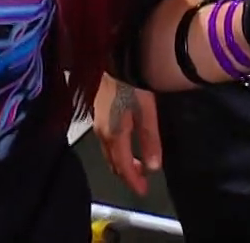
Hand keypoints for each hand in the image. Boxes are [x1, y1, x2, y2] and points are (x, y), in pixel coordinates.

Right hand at [92, 77, 161, 196]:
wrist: (112, 57)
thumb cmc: (132, 82)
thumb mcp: (146, 110)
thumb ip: (149, 139)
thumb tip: (152, 167)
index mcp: (114, 135)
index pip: (123, 166)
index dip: (133, 181)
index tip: (143, 191)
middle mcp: (102, 132)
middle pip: (113, 161)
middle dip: (126, 174)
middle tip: (141, 181)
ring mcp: (97, 121)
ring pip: (108, 151)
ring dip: (121, 161)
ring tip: (135, 166)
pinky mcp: (97, 111)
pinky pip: (105, 139)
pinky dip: (116, 149)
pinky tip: (125, 144)